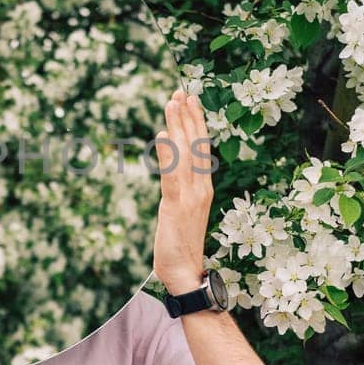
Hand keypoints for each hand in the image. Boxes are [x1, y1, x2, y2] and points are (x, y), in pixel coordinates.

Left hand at [153, 87, 213, 294]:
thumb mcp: (182, 210)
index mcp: (203, 187)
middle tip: (180, 91)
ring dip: (177, 127)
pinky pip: (170, 175)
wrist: (186, 273)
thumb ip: (180, 188)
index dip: (196, 123)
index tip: (189, 100)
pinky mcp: (176, 206)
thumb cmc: (181, 244)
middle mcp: (201, 187)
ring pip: (184, 154)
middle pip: (195, 145)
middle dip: (187, 116)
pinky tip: (160, 136)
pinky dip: (166, 154)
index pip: (201, 148)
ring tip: (172, 102)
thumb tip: (173, 166)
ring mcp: (190, 196)